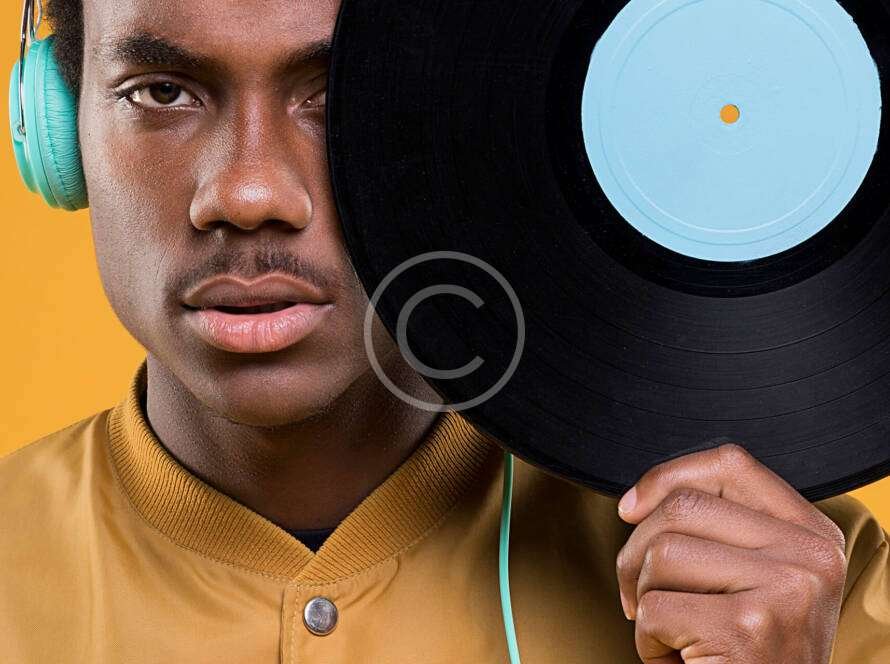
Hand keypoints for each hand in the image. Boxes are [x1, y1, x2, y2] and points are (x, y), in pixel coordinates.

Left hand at [614, 442, 847, 663]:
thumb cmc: (749, 651)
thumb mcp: (754, 576)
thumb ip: (719, 527)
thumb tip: (635, 501)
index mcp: (812, 532)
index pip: (730, 463)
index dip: (668, 476)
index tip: (632, 507)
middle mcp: (811, 555)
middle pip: (683, 508)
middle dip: (637, 552)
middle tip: (642, 594)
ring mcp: (787, 589)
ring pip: (661, 554)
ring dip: (644, 599)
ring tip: (673, 631)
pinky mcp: (750, 629)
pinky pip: (654, 608)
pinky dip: (647, 640)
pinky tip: (679, 658)